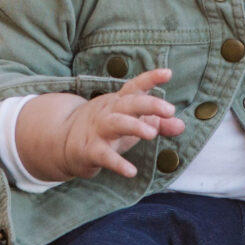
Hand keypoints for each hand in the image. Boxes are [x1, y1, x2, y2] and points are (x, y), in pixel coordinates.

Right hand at [19, 69, 186, 181]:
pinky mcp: (90, 150)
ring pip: (116, 123)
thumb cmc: (106, 129)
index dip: (151, 78)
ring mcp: (98, 129)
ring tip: (152, 133)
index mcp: (119, 101)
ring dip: (134, 126)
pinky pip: (104, 156)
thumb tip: (181, 125)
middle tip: (169, 110)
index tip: (168, 73)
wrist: (63, 141)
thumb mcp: (132, 123)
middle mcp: (109, 111)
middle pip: (129, 103)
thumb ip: (158, 123)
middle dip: (149, 104)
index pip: (135, 86)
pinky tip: (131, 171)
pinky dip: (117, 164)